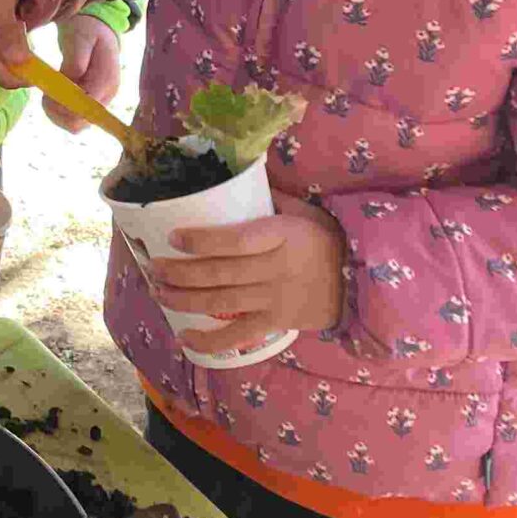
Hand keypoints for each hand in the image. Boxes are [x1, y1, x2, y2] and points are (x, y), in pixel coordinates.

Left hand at [45, 13, 122, 132]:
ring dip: (56, 115)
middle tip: (44, 95)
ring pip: (76, 126)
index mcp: (107, 79)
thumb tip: (71, 80)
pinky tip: (50, 98)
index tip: (47, 94)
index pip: (88, 106)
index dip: (64, 105)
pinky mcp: (90, 104)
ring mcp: (99, 102)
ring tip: (46, 95)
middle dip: (58, 112)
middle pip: (81, 122)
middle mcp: (107, 96)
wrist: (95, 29)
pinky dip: (58, 114)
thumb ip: (76, 60)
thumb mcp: (80, 38)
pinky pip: (73, 120)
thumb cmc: (87, 30)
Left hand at [145, 195, 346, 352]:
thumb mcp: (305, 210)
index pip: (236, 240)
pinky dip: (211, 340)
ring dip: (185, 299)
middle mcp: (276, 268)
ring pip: (223, 302)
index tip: (173, 237)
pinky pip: (240, 335)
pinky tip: (186, 337)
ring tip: (159, 293)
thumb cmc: (327, 240)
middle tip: (154, 269)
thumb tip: (236, 177)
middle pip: (220, 273)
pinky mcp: (278, 322)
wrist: (362, 281)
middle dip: (181, 272)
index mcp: (282, 235)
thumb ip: (271, 197)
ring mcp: (276, 298)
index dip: (202, 241)